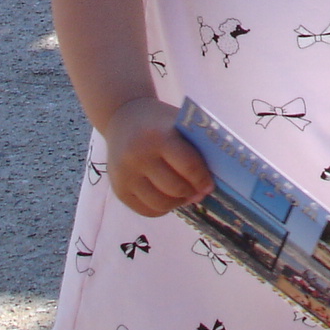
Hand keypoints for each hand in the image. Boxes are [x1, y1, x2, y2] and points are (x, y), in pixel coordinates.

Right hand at [101, 97, 213, 216]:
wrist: (123, 118)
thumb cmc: (159, 122)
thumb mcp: (177, 123)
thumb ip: (194, 146)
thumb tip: (211, 180)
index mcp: (158, 137)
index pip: (187, 165)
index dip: (202, 179)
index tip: (210, 186)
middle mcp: (138, 157)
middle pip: (174, 188)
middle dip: (192, 193)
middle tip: (199, 193)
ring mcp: (125, 175)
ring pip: (160, 204)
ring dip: (178, 203)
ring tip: (185, 196)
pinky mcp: (118, 189)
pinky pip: (145, 210)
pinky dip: (162, 209)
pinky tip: (169, 199)